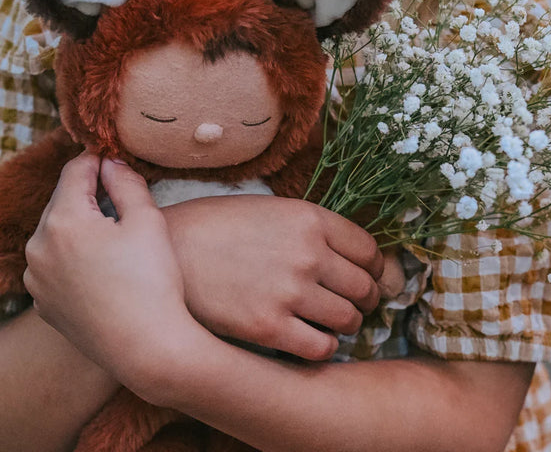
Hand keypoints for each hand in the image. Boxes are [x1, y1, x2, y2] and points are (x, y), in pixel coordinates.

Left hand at [23, 153, 196, 383]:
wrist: (146, 347)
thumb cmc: (151, 281)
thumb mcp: (147, 220)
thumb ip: (126, 183)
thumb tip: (109, 164)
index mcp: (63, 221)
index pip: (74, 172)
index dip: (95, 159)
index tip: (111, 156)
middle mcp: (38, 248)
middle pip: (62, 202)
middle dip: (87, 193)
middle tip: (118, 193)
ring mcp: (37, 279)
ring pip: (55, 234)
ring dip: (78, 224)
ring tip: (112, 234)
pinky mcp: (43, 304)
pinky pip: (53, 264)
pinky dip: (72, 255)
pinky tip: (101, 265)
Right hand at [162, 195, 382, 360]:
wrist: (168, 252)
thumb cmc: (216, 226)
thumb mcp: (270, 209)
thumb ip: (311, 229)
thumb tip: (349, 255)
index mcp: (310, 218)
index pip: (369, 250)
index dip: (375, 267)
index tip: (368, 276)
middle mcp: (307, 253)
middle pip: (365, 287)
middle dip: (365, 298)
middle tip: (354, 303)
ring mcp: (289, 292)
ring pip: (348, 320)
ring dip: (347, 324)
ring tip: (332, 321)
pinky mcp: (269, 328)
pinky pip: (320, 348)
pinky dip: (324, 346)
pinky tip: (310, 338)